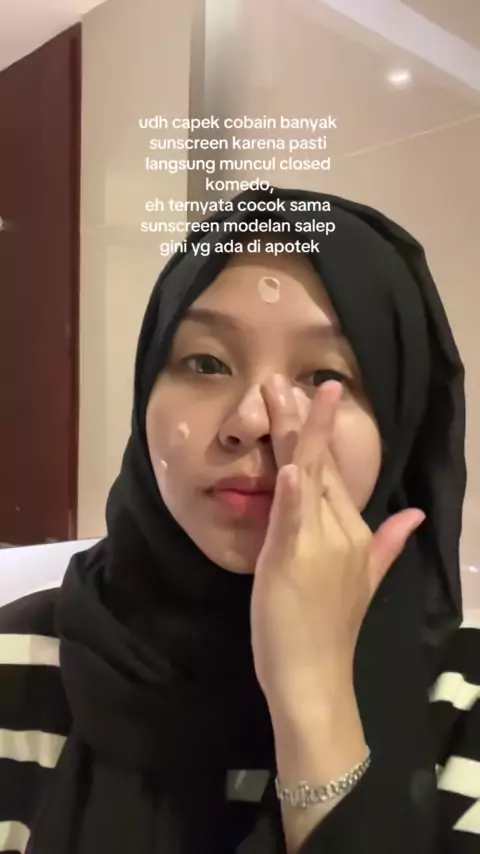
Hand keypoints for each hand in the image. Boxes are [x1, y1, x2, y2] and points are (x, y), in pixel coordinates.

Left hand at [250, 376, 424, 712]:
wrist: (316, 679)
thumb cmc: (329, 631)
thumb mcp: (366, 580)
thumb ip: (389, 543)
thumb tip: (416, 514)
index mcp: (353, 532)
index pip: (334, 471)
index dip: (318, 432)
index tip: (307, 395)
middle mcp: (341, 530)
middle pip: (320, 464)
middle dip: (302, 418)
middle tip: (283, 378)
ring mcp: (318, 543)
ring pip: (305, 477)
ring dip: (292, 434)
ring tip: (279, 394)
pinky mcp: (292, 560)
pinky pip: (294, 519)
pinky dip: (293, 493)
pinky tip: (291, 466)